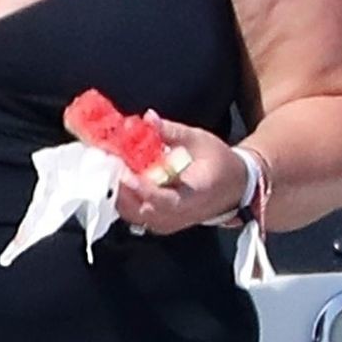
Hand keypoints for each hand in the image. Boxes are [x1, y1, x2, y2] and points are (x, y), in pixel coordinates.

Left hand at [114, 113, 252, 236]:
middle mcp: (179, 216)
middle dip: (120, 189)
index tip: (125, 173)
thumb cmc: (219, 162)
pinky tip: (117, 179)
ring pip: (133, 215)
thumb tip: (148, 118)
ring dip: (118, 193)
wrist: (234, 186)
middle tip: (107, 164)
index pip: (164, 201)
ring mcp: (167, 223)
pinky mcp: (159, 222)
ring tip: (108, 169)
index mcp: (194, 197)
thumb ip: (172, 131)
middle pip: (141, 212)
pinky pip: (135, 214)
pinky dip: (123, 198)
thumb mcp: (199, 140)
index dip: (142, 189)